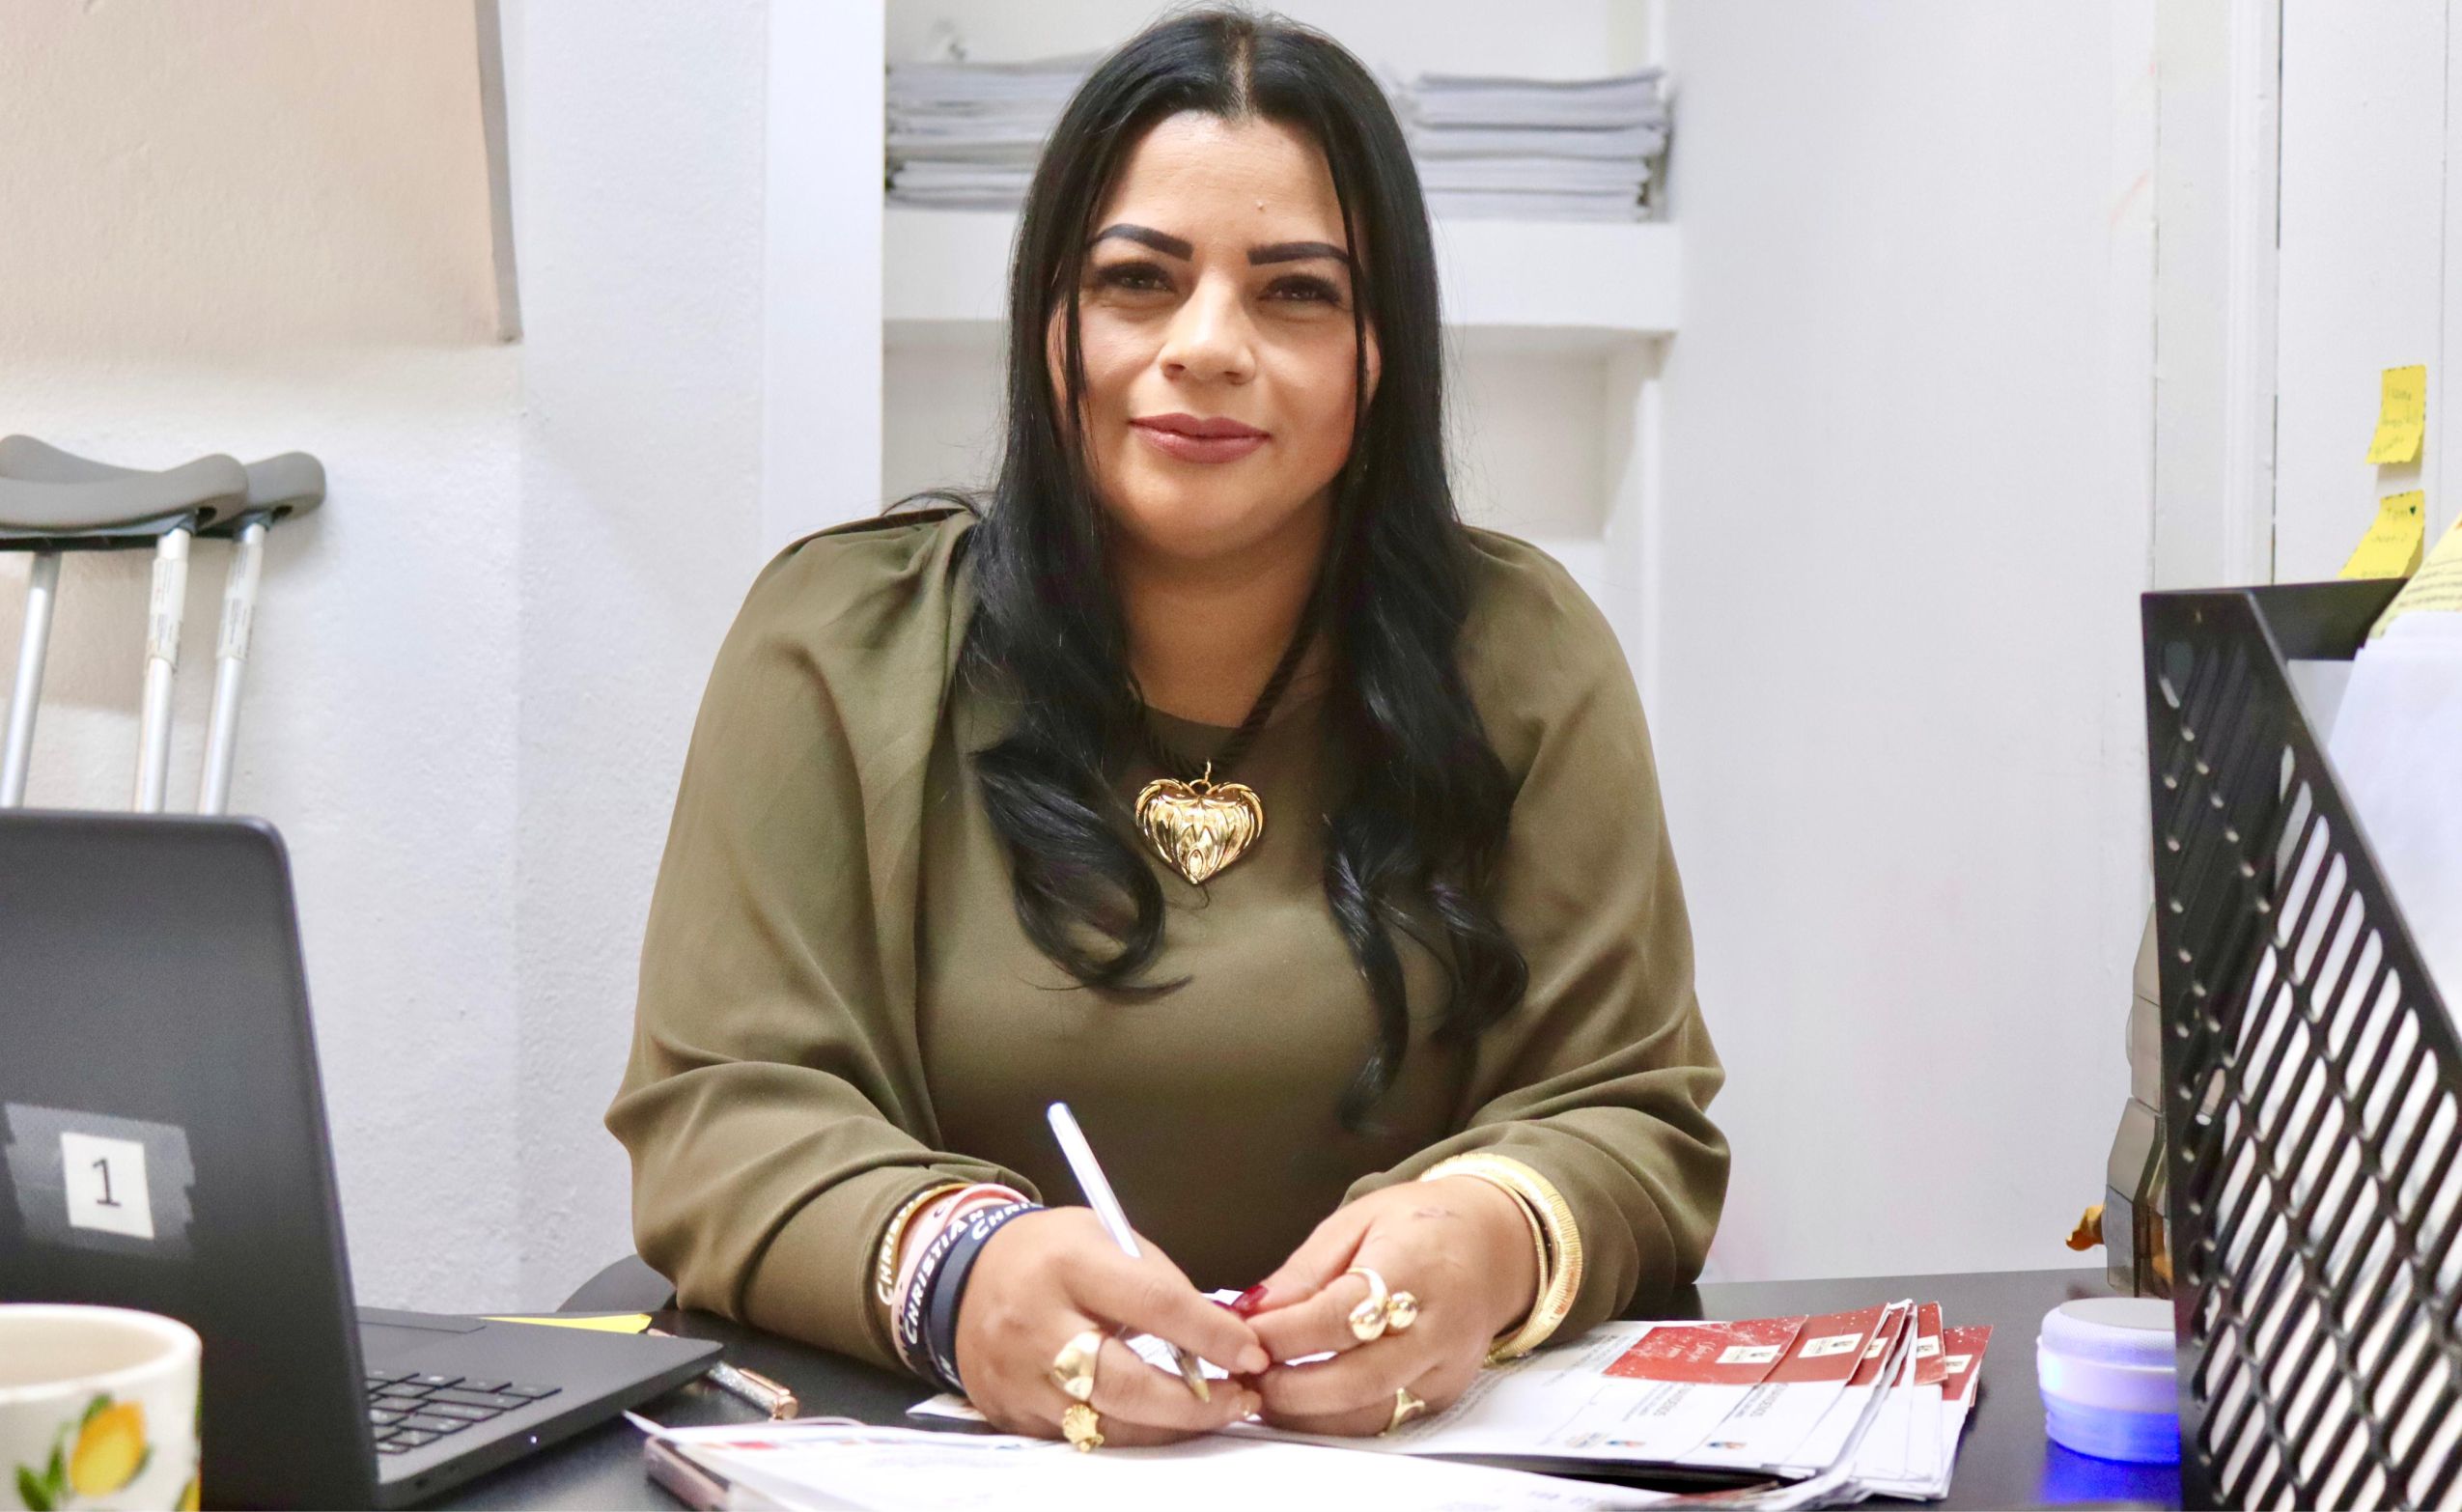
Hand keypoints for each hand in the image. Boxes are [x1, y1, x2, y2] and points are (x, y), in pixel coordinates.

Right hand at [952, 1206, 1268, 1444]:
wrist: (966, 1274)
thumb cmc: (1051, 1253)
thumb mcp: (1106, 1238)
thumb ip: (1161, 1284)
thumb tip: (1222, 1335)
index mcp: (1068, 1265)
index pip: (1154, 1304)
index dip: (1211, 1334)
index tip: (1252, 1352)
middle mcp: (1037, 1324)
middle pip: (1126, 1384)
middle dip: (1196, 1402)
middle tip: (1242, 1398)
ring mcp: (1018, 1376)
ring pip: (1107, 1424)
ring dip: (1169, 1425)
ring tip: (1211, 1411)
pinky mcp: (1012, 1412)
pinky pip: (1080, 1436)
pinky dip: (1126, 1430)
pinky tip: (1156, 1417)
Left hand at [1243, 1178, 1539, 1435]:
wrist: (1496, 1243)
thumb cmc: (1421, 1226)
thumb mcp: (1356, 1221)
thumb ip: (1304, 1272)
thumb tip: (1249, 1312)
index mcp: (1413, 1268)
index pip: (1339, 1316)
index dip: (1283, 1334)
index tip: (1240, 1335)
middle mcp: (1436, 1327)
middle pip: (1357, 1379)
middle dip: (1290, 1388)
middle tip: (1243, 1375)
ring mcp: (1444, 1368)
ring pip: (1370, 1413)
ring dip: (1306, 1414)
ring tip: (1262, 1393)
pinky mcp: (1443, 1393)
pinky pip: (1384, 1418)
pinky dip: (1335, 1418)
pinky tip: (1300, 1401)